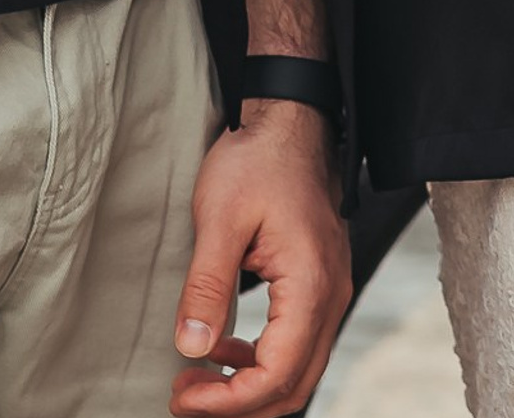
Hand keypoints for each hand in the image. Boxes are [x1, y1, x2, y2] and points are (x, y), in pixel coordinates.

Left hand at [171, 102, 352, 416]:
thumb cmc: (258, 160)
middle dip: (238, 405)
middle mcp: (330, 299)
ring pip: (297, 371)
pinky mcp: (318, 287)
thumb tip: (191, 347)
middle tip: (184, 398)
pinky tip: (225, 350)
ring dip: (249, 387)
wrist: (291, 123)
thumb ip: (207, 286)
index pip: (275, 375)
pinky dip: (261, 361)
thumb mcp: (220, 218)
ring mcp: (329, 294)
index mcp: (310, 287)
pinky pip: (297, 344)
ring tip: (197, 379)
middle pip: (292, 386)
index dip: (228, 401)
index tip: (183, 399)